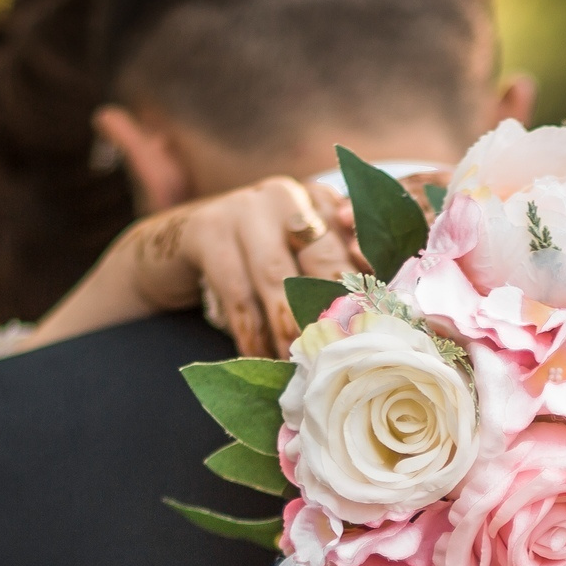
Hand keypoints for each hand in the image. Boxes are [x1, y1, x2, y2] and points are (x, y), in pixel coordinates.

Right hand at [134, 177, 358, 356]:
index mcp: (319, 199)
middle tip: (343, 354)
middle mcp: (286, 196)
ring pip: (278, 278)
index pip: (357, 235)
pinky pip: (236, 292)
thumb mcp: (297, 259)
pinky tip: (260, 360)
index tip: (382, 310)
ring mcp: (244, 208)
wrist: (184, 245)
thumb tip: (376, 317)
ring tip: (302, 368)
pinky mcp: (207, 231)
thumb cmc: (257, 261)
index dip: (372, 272)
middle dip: (333, 311)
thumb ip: (335, 275)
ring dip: (290, 330)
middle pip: (321, 256)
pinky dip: (251, 334)